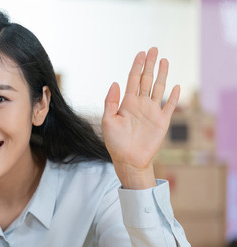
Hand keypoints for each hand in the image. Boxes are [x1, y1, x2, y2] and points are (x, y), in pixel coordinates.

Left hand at [102, 47, 179, 188]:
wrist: (128, 160)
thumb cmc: (115, 143)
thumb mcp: (108, 121)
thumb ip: (110, 102)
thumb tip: (115, 83)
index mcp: (127, 103)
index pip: (133, 80)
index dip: (137, 66)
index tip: (141, 53)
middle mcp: (140, 104)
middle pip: (146, 80)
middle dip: (150, 64)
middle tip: (153, 49)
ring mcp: (152, 112)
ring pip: (159, 88)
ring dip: (162, 75)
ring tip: (164, 60)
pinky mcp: (162, 121)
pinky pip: (169, 106)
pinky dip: (174, 96)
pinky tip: (176, 85)